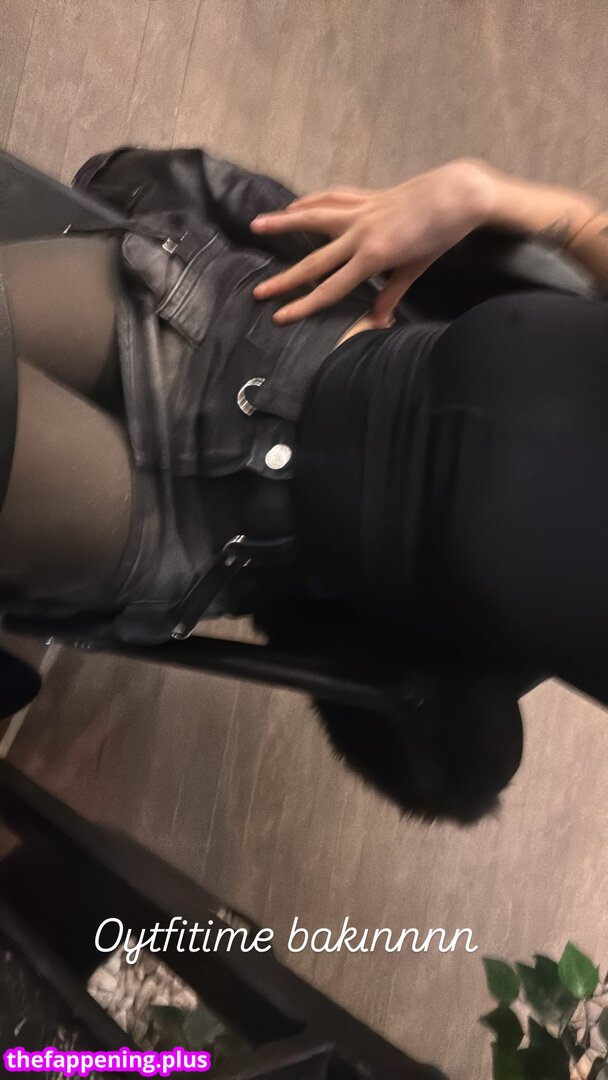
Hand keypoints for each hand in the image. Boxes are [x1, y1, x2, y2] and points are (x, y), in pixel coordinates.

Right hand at [250, 159, 496, 324]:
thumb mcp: (416, 269)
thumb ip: (392, 293)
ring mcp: (360, 212)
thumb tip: (377, 320)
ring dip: (283, 222)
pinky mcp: (366, 197)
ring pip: (313, 217)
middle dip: (285, 279)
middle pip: (314, 261)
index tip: (280, 316)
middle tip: (259, 291)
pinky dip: (311, 201)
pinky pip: (331, 198)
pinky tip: (294, 206)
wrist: (456, 194)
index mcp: (373, 257)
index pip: (331, 288)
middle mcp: (360, 234)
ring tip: (256, 225)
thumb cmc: (441, 235)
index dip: (303, 305)